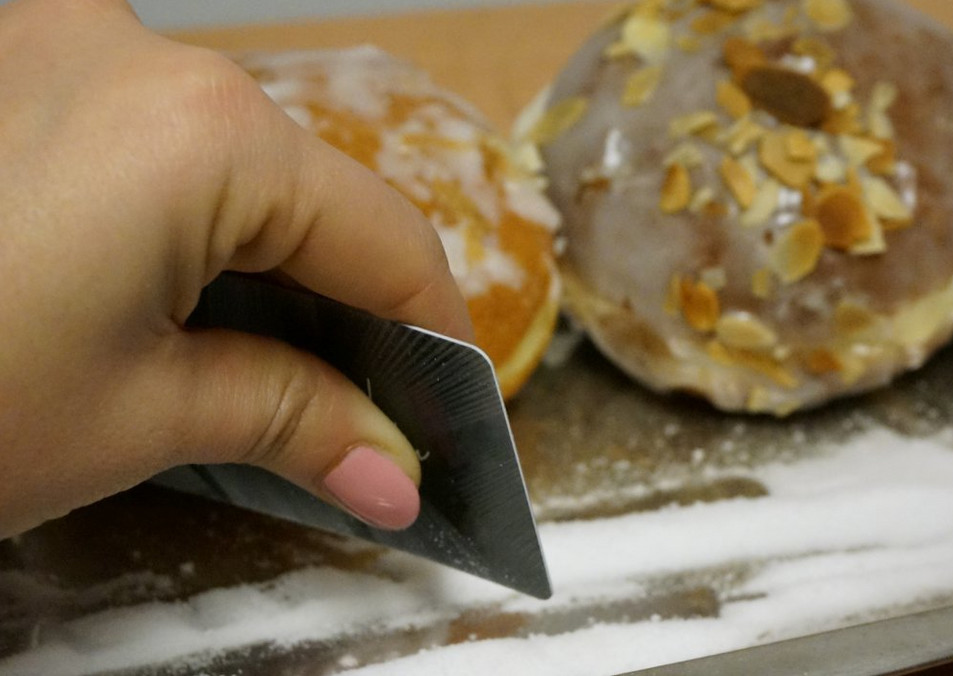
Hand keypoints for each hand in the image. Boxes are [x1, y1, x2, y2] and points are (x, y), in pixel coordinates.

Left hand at [0, 0, 471, 536]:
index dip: (437, 338)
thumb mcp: (130, 417)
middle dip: (352, 313)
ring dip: (274, 275)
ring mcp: (64, 44)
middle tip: (371, 415)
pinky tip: (193, 309)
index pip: (385, 235)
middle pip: (311, 194)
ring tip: (287, 377)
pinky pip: (151, 148)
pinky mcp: (13, 66)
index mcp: (201, 130)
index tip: (452, 416)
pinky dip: (194, 234)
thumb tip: (396, 472)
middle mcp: (144, 53)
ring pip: (232, 168)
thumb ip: (292, 418)